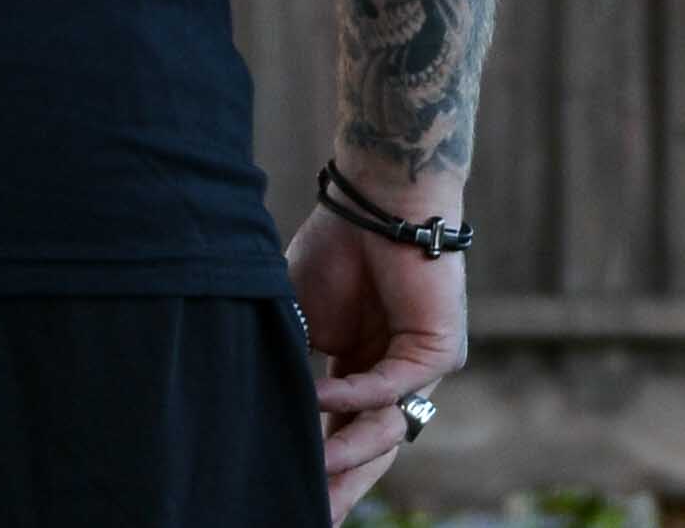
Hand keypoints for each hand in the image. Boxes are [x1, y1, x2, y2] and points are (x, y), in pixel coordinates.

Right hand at [285, 197, 466, 524]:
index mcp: (364, 370)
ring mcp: (421, 370)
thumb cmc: (338, 244)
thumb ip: (292, 357)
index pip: (342, 432)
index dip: (319, 463)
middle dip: (339, 481)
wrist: (376, 197)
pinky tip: (319, 398)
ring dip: (344, 450)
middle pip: (368, 447)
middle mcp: (395, 378)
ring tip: (310, 468)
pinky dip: (353, 396)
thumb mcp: (300, 313)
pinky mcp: (437, 353)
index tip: (291, 493)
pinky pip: (391, 387)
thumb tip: (255, 399)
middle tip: (313, 513)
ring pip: (385, 430)